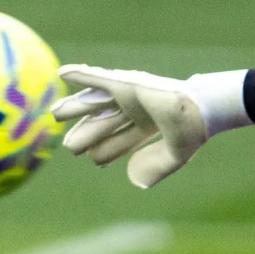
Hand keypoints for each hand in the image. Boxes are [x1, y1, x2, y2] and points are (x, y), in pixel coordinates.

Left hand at [54, 65, 210, 188]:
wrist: (198, 109)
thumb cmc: (193, 128)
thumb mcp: (175, 154)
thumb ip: (156, 167)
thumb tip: (134, 180)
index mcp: (149, 123)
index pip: (123, 140)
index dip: (109, 151)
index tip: (96, 162)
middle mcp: (136, 108)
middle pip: (104, 123)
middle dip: (87, 134)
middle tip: (70, 147)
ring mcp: (130, 94)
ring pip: (95, 103)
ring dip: (75, 108)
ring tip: (56, 113)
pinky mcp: (125, 83)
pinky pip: (97, 78)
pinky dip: (80, 75)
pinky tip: (62, 73)